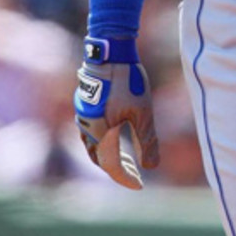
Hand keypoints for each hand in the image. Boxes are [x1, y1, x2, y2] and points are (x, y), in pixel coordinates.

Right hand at [74, 37, 158, 188]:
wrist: (109, 51)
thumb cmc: (127, 81)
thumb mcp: (142, 112)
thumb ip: (147, 141)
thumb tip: (152, 167)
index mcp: (100, 134)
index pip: (110, 165)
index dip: (124, 177)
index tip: (138, 184)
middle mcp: (87, 127)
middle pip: (98, 156)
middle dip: (115, 167)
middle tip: (133, 171)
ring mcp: (83, 113)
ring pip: (92, 142)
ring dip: (107, 152)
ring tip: (123, 155)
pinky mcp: (84, 101)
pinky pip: (90, 128)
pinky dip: (102, 137)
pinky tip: (114, 130)